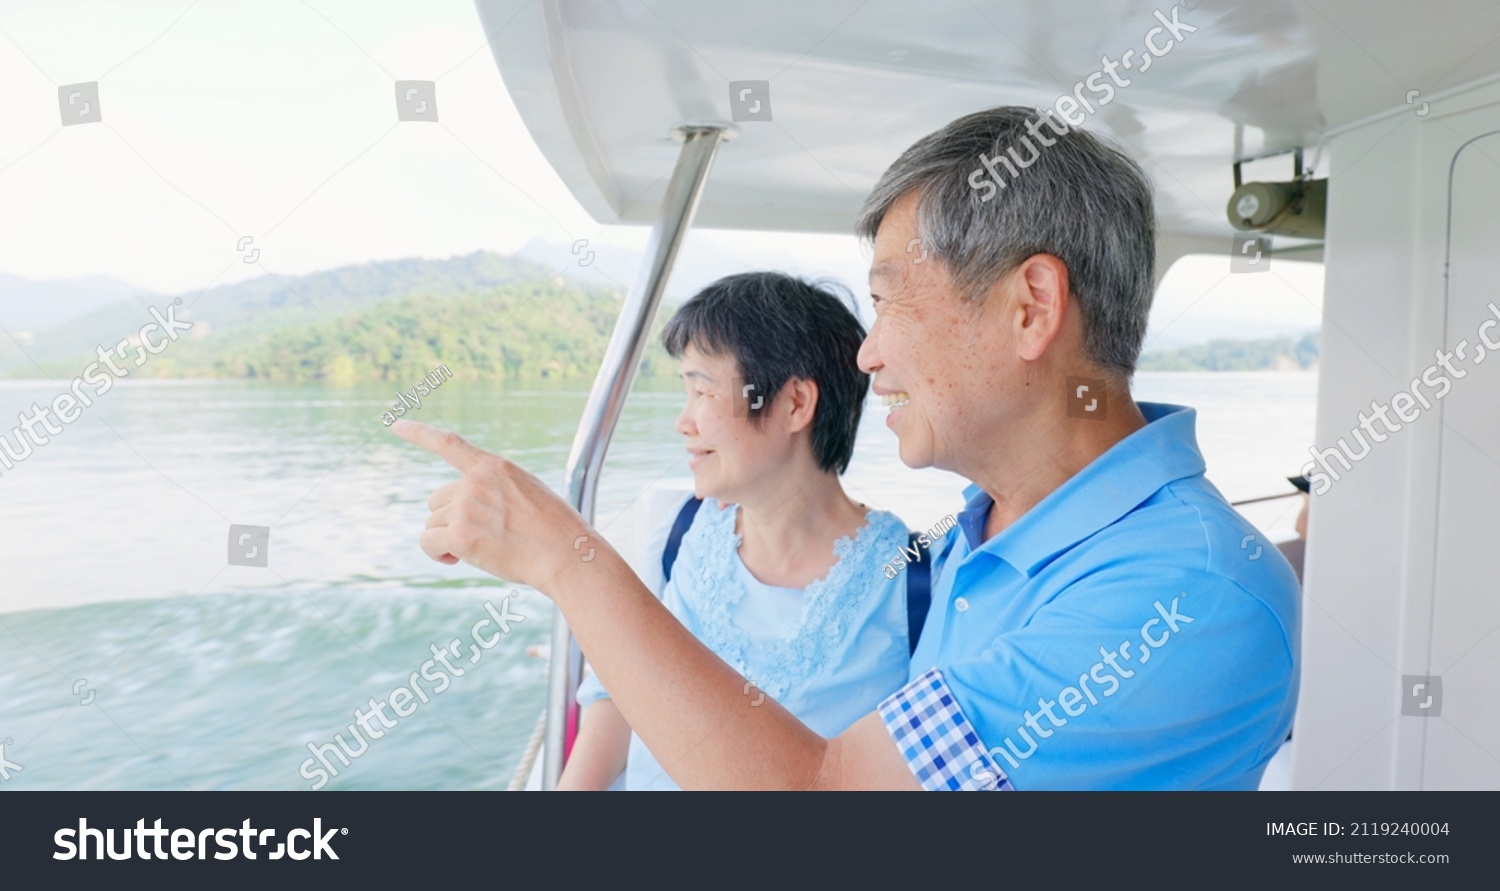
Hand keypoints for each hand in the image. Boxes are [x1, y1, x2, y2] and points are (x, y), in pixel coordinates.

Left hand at [391, 419, 594, 588]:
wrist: (565, 555)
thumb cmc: (554, 532)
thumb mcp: (528, 494)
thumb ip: (495, 492)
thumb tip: (464, 512)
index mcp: (495, 467)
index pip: (448, 443)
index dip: (419, 433)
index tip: (397, 425)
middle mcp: (476, 482)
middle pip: (437, 500)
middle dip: (450, 520)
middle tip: (478, 538)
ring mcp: (466, 507)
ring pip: (433, 523)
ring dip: (447, 539)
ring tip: (478, 550)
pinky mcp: (460, 534)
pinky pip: (429, 542)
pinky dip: (438, 553)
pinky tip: (457, 560)